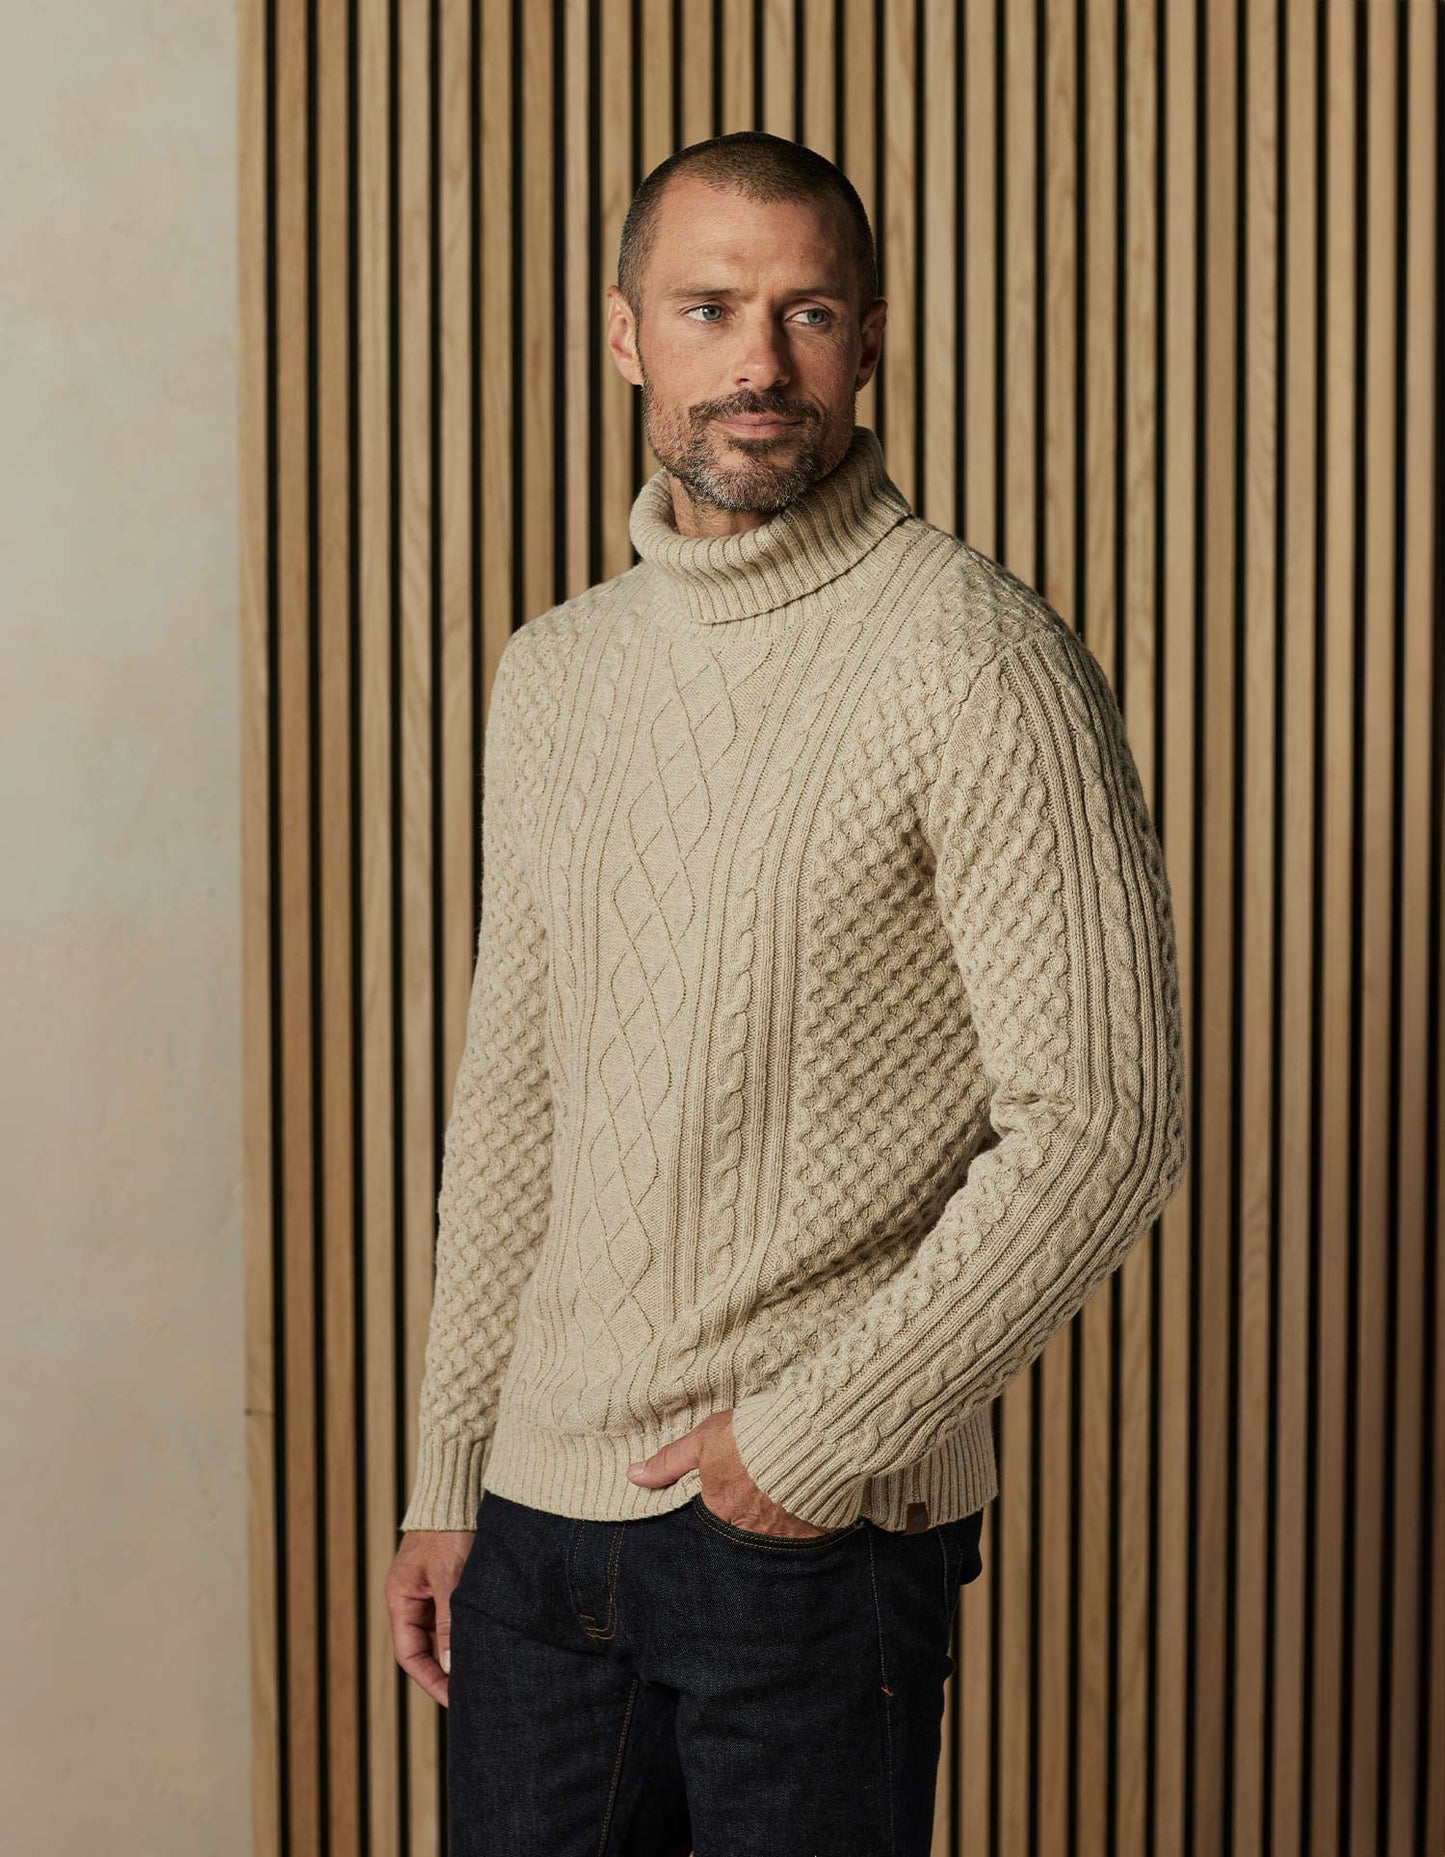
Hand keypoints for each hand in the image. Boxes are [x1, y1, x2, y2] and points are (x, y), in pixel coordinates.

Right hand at [386, 1529, 473, 1706]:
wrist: (458, 1490)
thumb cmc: (449, 1529)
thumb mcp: (449, 1577)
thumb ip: (449, 1622)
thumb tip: (451, 1667)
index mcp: (401, 1598)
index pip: (410, 1655)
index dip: (430, 1680)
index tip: (455, 1699)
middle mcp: (413, 1598)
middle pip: (426, 1648)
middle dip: (447, 1672)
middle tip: (473, 1694)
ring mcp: (431, 1590)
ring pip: (443, 1634)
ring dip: (459, 1652)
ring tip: (484, 1673)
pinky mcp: (450, 1581)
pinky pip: (455, 1617)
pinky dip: (467, 1632)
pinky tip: (487, 1644)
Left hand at [625, 1408, 832, 1537]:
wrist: (813, 1437)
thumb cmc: (754, 1435)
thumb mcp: (706, 1439)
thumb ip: (670, 1461)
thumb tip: (633, 1476)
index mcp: (720, 1510)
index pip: (711, 1519)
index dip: (720, 1506)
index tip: (728, 1495)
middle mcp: (748, 1531)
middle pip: (740, 1534)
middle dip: (746, 1520)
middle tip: (755, 1501)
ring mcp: (782, 1538)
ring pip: (770, 1539)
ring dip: (773, 1525)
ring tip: (779, 1504)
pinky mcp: (814, 1535)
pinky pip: (803, 1539)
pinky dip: (802, 1527)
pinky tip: (804, 1509)